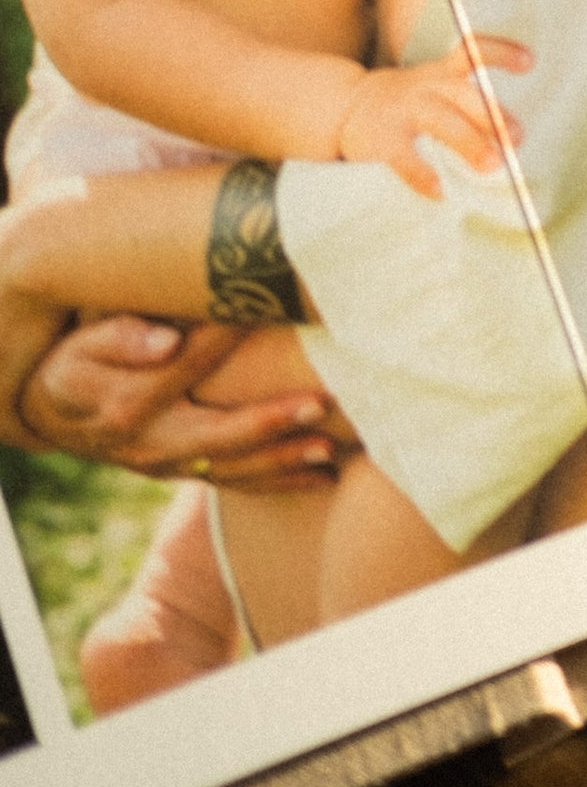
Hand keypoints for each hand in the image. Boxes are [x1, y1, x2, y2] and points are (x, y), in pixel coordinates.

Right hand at [15, 317, 342, 483]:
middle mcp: (149, 443)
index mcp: (127, 403)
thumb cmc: (77, 363)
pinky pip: (234, 481)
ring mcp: (168, 465)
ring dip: (282, 461)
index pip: (186, 364)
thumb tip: (169, 340)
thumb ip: (122, 338)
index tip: (271, 305)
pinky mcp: (184, 473)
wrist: (55, 416)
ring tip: (330, 451)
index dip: (227, 336)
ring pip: (231, 469)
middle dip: (270, 423)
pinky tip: (322, 475)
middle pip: (216, 437)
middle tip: (319, 406)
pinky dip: (277, 481)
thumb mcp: (85, 345)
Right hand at [333, 40, 529, 197]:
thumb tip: (511, 135)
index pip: (470, 53)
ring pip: (440, 122)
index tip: (528, 62)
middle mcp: (425, 88)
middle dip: (492, 116)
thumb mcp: (433, 86)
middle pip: (464, 96)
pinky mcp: (382, 141)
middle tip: (517, 139)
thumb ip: (466, 101)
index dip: (500, 53)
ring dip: (468, 143)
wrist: (343, 106)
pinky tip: (440, 191)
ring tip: (491, 165)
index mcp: (440, 73)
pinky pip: (405, 159)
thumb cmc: (407, 101)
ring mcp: (403, 113)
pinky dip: (422, 175)